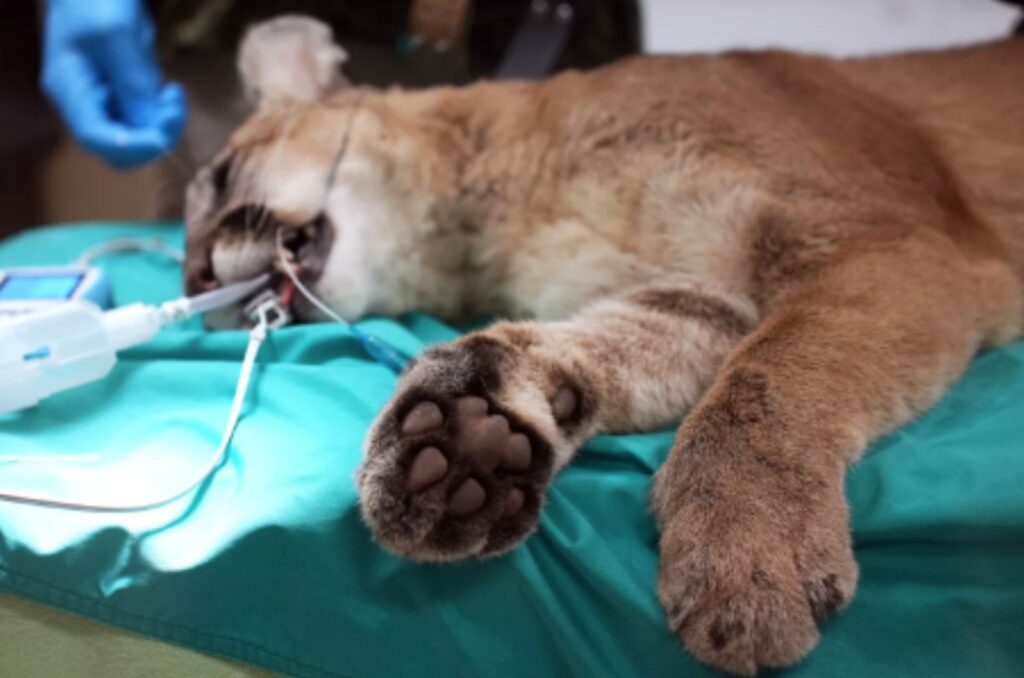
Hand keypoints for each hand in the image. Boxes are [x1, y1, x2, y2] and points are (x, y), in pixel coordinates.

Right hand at [41, 0, 186, 168]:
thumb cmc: (97, 1)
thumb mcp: (117, 35)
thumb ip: (133, 82)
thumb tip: (150, 127)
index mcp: (70, 90)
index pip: (95, 138)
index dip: (132, 147)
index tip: (163, 138)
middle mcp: (84, 104)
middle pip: (118, 148)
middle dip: (152, 136)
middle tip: (173, 106)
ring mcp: (103, 102)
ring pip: (137, 138)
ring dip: (162, 125)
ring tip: (173, 94)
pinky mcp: (122, 98)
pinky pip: (145, 121)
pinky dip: (162, 115)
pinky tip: (170, 93)